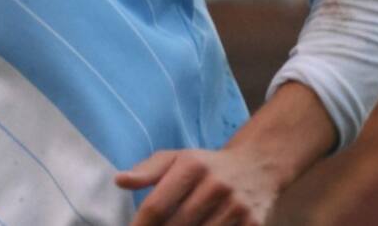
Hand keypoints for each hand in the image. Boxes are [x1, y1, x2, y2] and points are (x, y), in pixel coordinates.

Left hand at [115, 147, 279, 225]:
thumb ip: (147, 170)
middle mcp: (216, 186)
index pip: (157, 206)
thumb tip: (119, 181)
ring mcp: (237, 208)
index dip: (140, 225)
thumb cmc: (206, 166)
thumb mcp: (176, 158)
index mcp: (192, 166)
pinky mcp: (254, 225)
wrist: (258, 167)